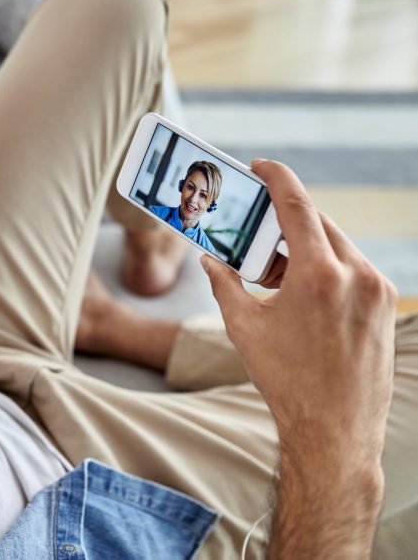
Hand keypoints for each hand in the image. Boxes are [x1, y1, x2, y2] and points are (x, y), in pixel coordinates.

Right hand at [200, 160, 396, 468]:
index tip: (260, 166)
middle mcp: (356, 275)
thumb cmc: (286, 379)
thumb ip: (224, 283)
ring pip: (337, 246)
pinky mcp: (386, 307)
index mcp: (319, 275)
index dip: (277, 178)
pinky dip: (325, 268)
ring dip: (305, 247)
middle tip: (257, 228)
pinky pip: (352, 269)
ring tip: (275, 271)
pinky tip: (301, 291)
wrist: (334, 429)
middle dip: (285, 221)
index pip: (298, 206)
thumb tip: (210, 259)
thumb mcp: (243, 326)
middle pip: (318, 224)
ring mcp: (377, 291)